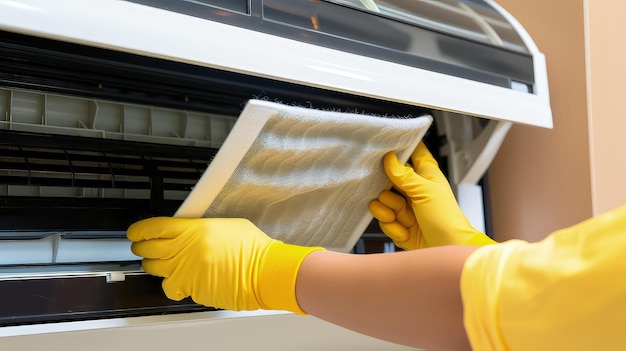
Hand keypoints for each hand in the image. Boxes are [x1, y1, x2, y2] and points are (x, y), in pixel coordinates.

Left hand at [127, 217, 323, 312]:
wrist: (263, 271)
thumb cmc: (252, 249)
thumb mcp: (227, 225)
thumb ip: (202, 227)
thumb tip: (190, 229)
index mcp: (194, 228)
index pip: (154, 227)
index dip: (140, 230)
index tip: (136, 232)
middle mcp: (185, 248)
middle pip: (149, 248)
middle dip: (142, 248)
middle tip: (143, 247)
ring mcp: (186, 270)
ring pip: (154, 268)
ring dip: (152, 265)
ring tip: (158, 263)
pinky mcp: (190, 288)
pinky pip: (168, 287)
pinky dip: (169, 285)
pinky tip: (176, 280)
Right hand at [369, 142, 494, 248]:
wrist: (449, 249)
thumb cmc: (447, 219)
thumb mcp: (425, 192)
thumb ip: (404, 175)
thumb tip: (389, 158)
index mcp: (426, 177)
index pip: (415, 154)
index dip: (402, 150)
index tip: (387, 151)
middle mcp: (416, 192)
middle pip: (389, 181)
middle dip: (385, 191)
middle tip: (392, 196)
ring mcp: (408, 210)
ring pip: (383, 203)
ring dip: (387, 211)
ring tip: (398, 217)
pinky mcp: (402, 228)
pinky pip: (385, 223)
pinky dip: (393, 229)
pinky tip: (404, 232)